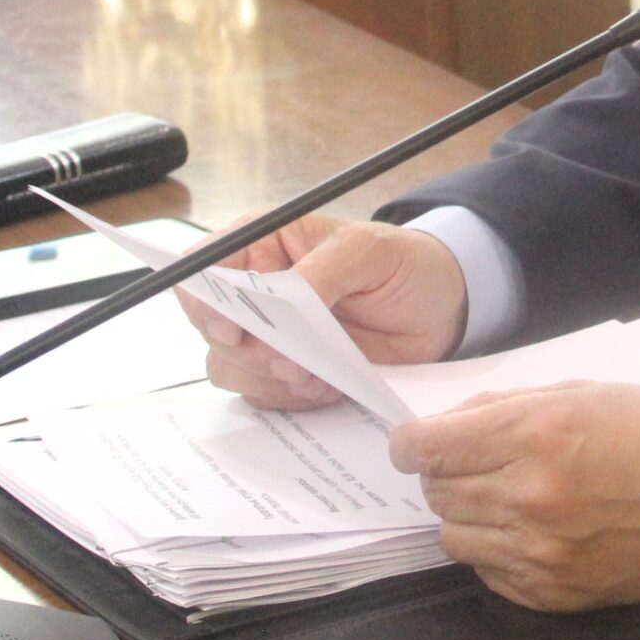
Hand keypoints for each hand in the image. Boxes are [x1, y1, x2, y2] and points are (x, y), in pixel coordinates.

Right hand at [175, 213, 467, 409]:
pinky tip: (326, 385)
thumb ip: (321, 270)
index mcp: (263, 244)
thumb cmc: (404, 264)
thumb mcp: (370, 252)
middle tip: (293, 361)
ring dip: (269, 378)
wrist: (439, 309)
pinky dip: (289, 396)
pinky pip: (262, 394)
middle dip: (250, 351)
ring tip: (317, 375)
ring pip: (229, 367)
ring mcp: (268, 333)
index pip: (201, 267)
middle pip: (210, 328)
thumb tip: (283, 301)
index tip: (232, 330)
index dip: (202, 301)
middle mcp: (255, 289)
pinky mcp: (285, 369)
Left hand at [387, 382, 639, 609]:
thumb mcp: (590, 391)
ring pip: (454, 537)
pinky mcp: (556, 594)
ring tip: (512, 498)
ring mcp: (541, 552)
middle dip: (448, 473)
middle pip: (436, 492)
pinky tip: (537, 530)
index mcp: (538, 431)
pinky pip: (489, 574)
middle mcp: (530, 494)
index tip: (421, 444)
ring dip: (470, 514)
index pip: (425, 447)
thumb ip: (512, 404)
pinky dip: (498, 552)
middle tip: (484, 463)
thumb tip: (451, 425)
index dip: (412, 443)